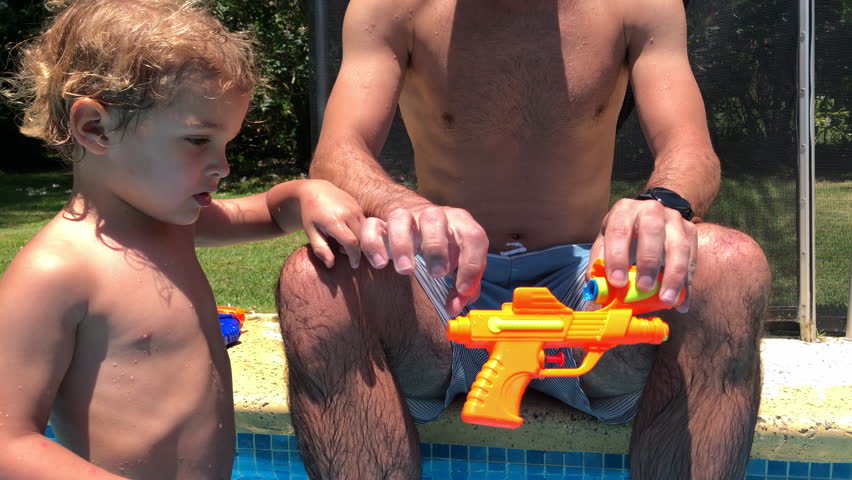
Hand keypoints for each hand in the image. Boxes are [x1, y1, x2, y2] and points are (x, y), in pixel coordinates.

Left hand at [298, 180, 364, 268]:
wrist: (315, 190)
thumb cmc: (311, 215)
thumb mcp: (311, 232)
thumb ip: (320, 249)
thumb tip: (331, 264)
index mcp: (334, 221)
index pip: (352, 244)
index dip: (354, 257)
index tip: (353, 265)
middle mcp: (347, 213)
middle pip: (362, 239)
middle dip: (358, 251)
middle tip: (345, 252)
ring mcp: (355, 208)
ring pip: (366, 232)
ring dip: (361, 241)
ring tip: (346, 243)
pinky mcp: (358, 206)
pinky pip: (366, 224)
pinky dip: (362, 232)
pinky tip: (350, 233)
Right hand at [360, 205, 488, 315]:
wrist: (414, 221)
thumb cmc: (444, 248)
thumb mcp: (458, 264)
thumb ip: (463, 288)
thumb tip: (454, 308)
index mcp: (459, 224)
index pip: (473, 235)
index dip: (472, 263)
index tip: (462, 289)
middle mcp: (433, 215)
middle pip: (434, 219)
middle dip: (436, 247)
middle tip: (436, 274)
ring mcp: (405, 217)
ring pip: (400, 218)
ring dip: (402, 244)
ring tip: (406, 270)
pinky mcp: (381, 223)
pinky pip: (372, 226)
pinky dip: (373, 244)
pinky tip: (380, 264)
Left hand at [589, 198, 696, 311]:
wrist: (649, 216)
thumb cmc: (623, 235)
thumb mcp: (606, 242)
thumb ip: (599, 263)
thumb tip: (596, 289)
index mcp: (624, 211)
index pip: (619, 231)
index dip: (617, 257)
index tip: (617, 282)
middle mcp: (651, 210)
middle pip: (652, 231)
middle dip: (648, 261)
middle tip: (644, 288)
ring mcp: (674, 219)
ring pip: (678, 246)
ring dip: (673, 276)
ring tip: (666, 300)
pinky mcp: (691, 232)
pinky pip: (692, 259)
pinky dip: (686, 284)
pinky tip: (681, 303)